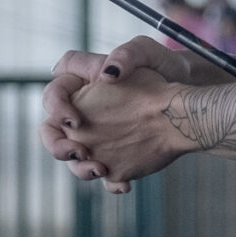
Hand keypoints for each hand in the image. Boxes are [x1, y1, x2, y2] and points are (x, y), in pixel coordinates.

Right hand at [39, 41, 192, 192]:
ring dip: (81, 169)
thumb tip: (107, 73)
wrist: (183, 102)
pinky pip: (104, 176)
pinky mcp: (113, 158)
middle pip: (52, 133)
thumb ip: (125, 55)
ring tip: (101, 170)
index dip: (57, 108)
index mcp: (81, 86)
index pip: (54, 95)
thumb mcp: (144, 52)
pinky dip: (112, 184)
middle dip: (58, 146)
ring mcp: (95, 139)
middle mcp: (81, 115)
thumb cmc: (162, 69)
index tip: (76, 120)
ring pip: (74, 160)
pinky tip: (125, 184)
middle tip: (79, 151)